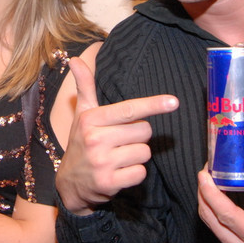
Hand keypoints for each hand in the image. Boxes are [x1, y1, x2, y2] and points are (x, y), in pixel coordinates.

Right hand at [55, 57, 177, 215]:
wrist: (69, 183)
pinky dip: (135, 173)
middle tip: (120, 141)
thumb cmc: (81, 143)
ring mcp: (101, 162)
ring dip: (137, 155)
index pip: (129, 109)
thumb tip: (75, 59)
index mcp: (91, 119)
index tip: (173, 102)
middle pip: (144, 131)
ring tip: (119, 157)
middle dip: (138, 135)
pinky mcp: (109, 183)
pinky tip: (120, 172)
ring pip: (144, 152)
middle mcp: (95, 139)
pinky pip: (141, 172)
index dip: (152, 105)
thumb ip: (85, 86)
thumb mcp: (82, 114)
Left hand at [197, 157, 243, 242]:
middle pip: (212, 220)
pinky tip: (213, 196)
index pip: (227, 215)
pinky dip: (211, 211)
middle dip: (203, 194)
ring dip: (205, 202)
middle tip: (204, 173)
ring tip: (207, 181)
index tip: (204, 175)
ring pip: (211, 226)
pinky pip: (216, 229)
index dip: (211, 193)